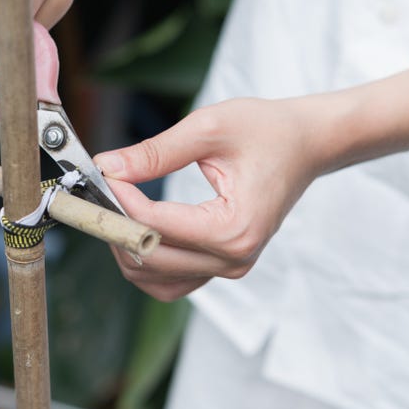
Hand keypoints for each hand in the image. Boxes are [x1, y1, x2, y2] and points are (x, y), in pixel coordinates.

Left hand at [94, 97, 332, 300]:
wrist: (307, 144)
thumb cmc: (268, 131)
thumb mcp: (209, 127)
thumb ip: (155, 152)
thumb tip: (107, 168)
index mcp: (234, 227)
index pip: (155, 225)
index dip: (119, 200)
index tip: (104, 173)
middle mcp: (233, 258)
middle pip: (149, 258)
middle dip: (116, 225)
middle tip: (101, 189)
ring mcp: (230, 267)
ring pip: (153, 278)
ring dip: (126, 248)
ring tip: (116, 208)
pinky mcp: (222, 266)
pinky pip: (170, 281)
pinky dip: (145, 260)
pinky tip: (135, 227)